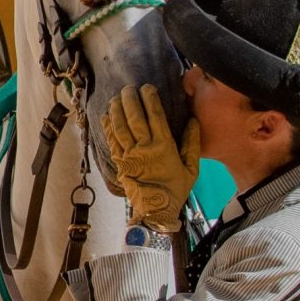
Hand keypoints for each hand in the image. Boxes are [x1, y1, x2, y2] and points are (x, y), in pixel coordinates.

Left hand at [101, 84, 199, 232]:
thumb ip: (193, 144)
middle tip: (128, 88)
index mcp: (163, 147)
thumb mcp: (192, 169)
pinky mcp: (119, 163)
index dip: (150, 99)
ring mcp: (129, 155)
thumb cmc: (175, 190)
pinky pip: (111, 140)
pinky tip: (106, 115)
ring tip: (116, 97)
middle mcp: (144, 148)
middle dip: (130, 99)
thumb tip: (193, 121)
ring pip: (119, 126)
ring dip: (116, 109)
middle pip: (134, 117)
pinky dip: (107, 126)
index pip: (155, 116)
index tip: (147, 87)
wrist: (156, 212)